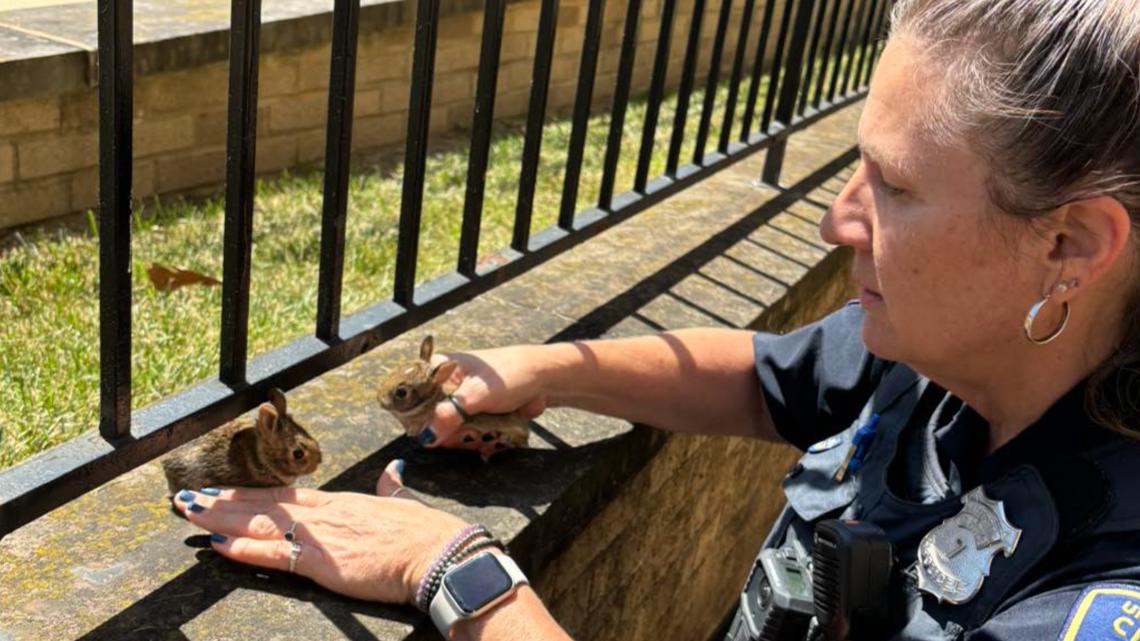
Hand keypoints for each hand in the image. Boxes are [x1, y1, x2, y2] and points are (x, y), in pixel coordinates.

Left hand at [172, 460, 468, 604]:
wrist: (438, 552)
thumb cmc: (425, 532)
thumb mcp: (403, 503)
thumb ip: (391, 487)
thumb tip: (393, 469)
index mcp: (342, 502)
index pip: (286, 493)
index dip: (251, 491)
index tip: (224, 489)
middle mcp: (325, 514)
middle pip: (264, 503)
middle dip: (223, 501)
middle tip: (187, 498)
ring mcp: (321, 536)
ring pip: (260, 523)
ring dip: (222, 518)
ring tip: (189, 512)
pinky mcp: (322, 562)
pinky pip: (274, 555)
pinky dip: (244, 549)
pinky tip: (218, 544)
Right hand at [423, 345, 552, 454]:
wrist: (544, 379)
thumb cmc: (509, 374)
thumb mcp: (476, 395)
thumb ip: (450, 415)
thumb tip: (426, 437)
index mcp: (440, 370)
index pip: (412, 397)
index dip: (418, 417)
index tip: (430, 431)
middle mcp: (447, 386)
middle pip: (431, 421)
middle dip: (450, 433)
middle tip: (468, 431)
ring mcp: (462, 403)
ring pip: (450, 432)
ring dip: (467, 438)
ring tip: (485, 431)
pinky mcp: (476, 415)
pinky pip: (468, 435)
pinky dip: (478, 439)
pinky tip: (490, 436)